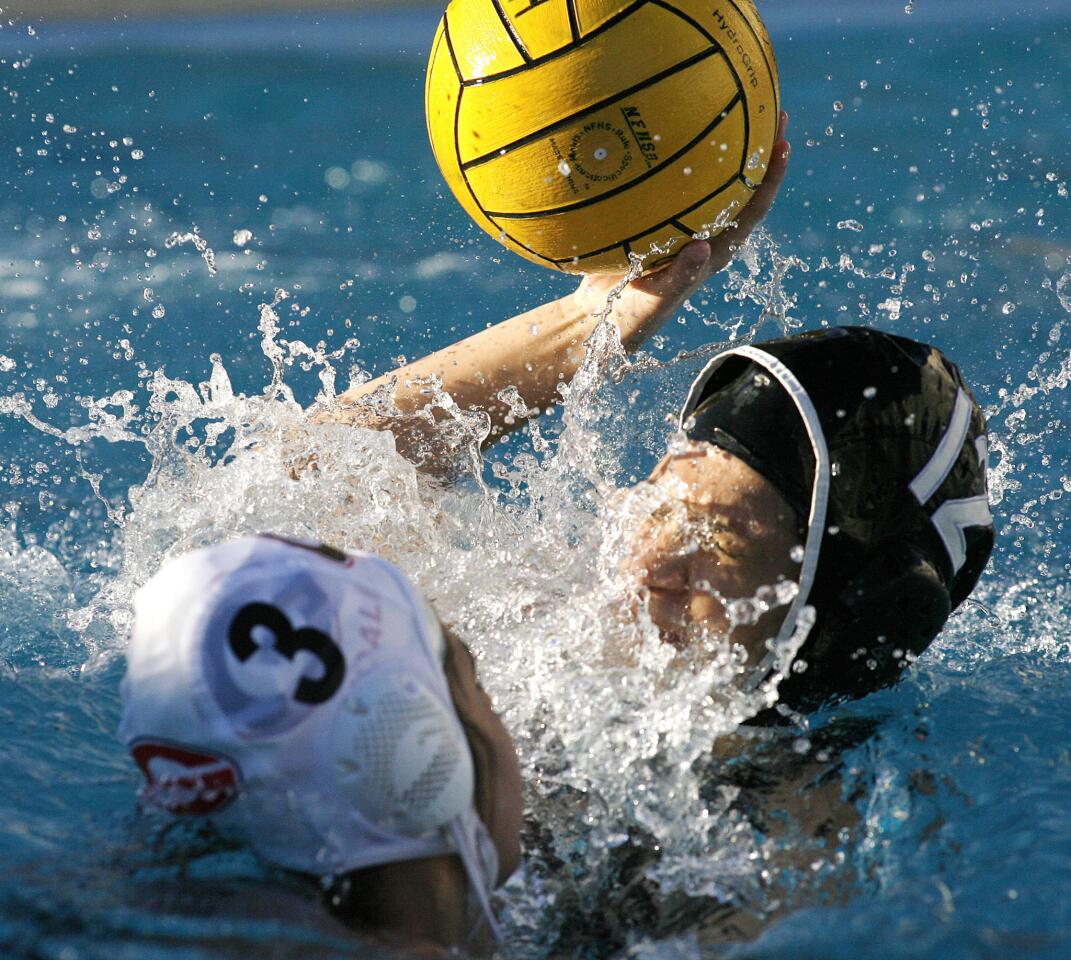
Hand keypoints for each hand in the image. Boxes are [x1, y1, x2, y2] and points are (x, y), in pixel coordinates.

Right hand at [573, 111, 790, 349]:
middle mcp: (705, 235)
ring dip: (725, 148)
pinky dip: (676, 159)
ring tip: (733, 107)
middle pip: (741, 187)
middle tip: (773, 109)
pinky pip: (673, 185)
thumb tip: (703, 248)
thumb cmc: (633, 314)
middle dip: (759, 151)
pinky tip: (665, 130)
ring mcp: (681, 227)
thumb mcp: (657, 299)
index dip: (771, 179)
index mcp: (715, 252)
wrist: (599, 318)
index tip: (784, 144)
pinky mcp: (656, 222)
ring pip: (711, 182)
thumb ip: (681, 276)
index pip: (753, 210)